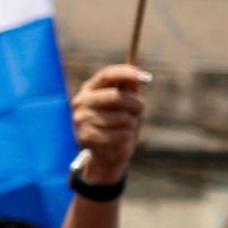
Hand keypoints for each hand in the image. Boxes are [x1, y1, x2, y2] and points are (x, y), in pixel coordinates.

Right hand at [71, 64, 150, 185]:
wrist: (108, 153)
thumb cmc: (120, 124)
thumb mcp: (128, 105)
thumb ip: (130, 91)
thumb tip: (138, 79)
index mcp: (90, 89)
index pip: (107, 75)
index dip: (127, 73)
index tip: (146, 77)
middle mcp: (81, 101)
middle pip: (116, 96)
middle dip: (134, 104)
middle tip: (140, 109)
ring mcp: (81, 119)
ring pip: (122, 118)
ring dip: (132, 123)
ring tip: (125, 128)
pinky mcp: (85, 137)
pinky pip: (120, 134)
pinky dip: (127, 137)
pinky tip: (120, 139)